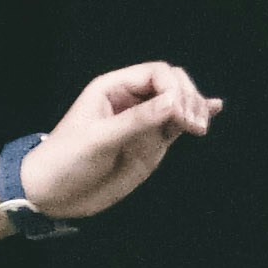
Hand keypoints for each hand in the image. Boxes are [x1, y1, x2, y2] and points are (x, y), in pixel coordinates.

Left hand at [19, 63, 219, 222]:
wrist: (53, 194)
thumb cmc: (65, 160)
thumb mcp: (99, 140)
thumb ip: (137, 121)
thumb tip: (175, 102)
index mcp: (113, 88)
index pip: (156, 73)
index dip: (174, 89)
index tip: (179, 115)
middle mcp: (130, 101)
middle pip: (172, 83)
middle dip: (188, 98)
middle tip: (193, 125)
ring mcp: (142, 122)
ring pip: (178, 104)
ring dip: (194, 109)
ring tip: (199, 128)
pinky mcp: (150, 143)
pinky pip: (176, 125)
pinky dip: (195, 117)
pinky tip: (214, 109)